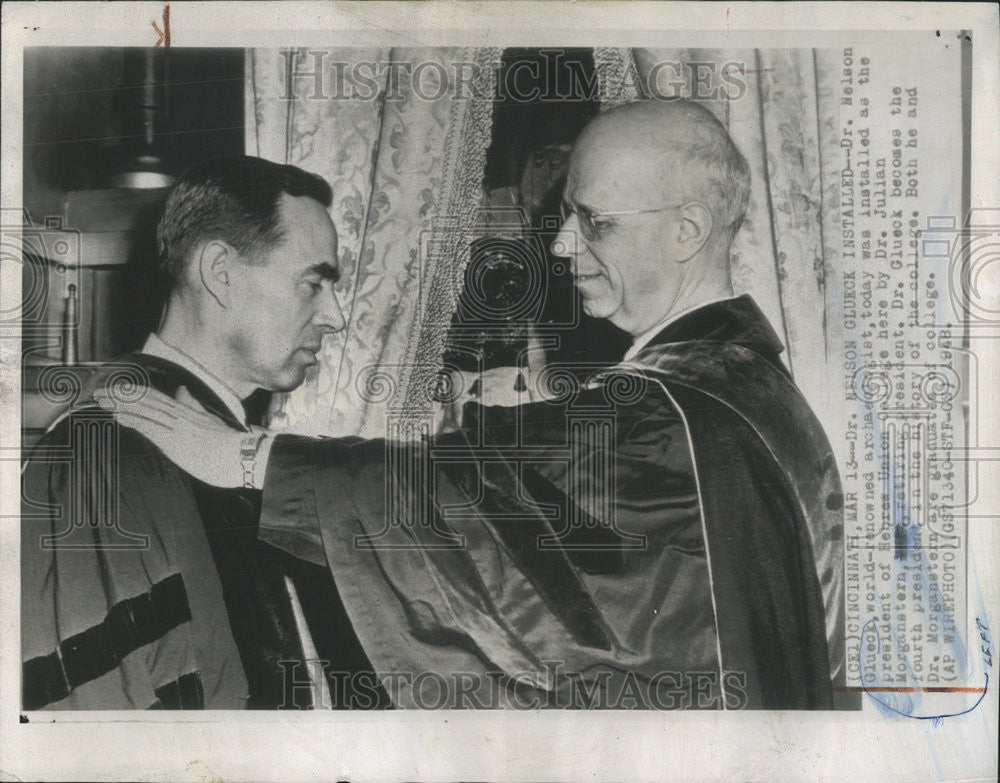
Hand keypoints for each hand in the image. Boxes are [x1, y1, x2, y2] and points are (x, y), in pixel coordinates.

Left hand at [92, 385, 247, 487]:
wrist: (245, 456)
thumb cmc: (230, 443)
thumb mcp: (210, 420)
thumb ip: (193, 405)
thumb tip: (181, 389)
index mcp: (187, 411)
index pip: (155, 396)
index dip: (133, 392)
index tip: (115, 389)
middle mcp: (180, 416)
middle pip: (145, 400)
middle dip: (120, 396)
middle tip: (98, 392)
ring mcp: (177, 428)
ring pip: (144, 411)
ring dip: (120, 405)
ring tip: (101, 401)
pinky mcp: (176, 442)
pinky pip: (151, 428)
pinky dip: (133, 420)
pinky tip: (118, 416)